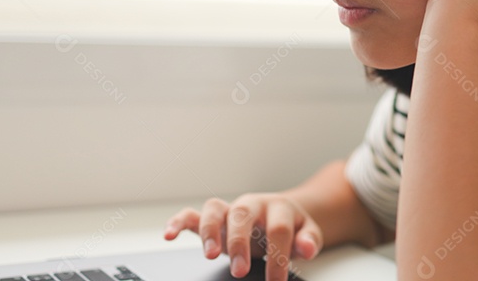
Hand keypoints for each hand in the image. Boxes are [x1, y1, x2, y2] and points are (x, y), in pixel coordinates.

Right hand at [163, 193, 322, 279]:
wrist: (280, 213)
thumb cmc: (291, 226)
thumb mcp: (306, 232)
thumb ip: (308, 240)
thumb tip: (308, 248)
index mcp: (277, 208)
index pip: (278, 229)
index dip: (277, 255)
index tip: (276, 280)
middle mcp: (251, 205)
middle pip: (243, 215)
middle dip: (240, 242)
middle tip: (240, 270)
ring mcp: (230, 210)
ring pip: (215, 209)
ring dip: (210, 230)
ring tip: (209, 255)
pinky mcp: (213, 218)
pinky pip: (191, 214)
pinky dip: (178, 221)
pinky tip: (169, 234)